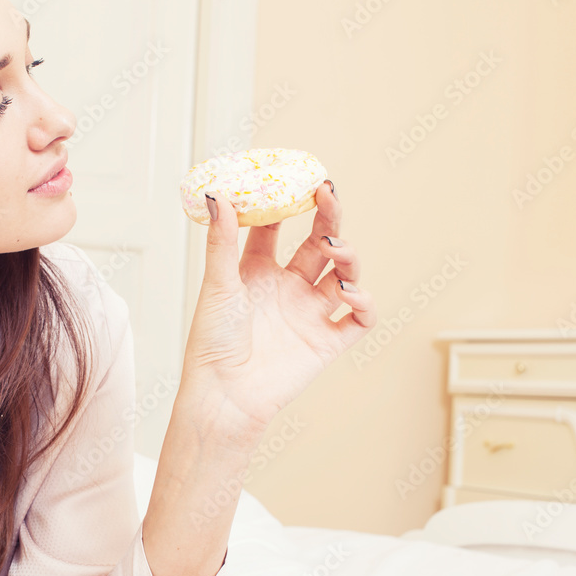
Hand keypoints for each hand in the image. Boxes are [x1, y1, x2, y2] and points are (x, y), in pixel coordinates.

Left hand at [181, 182, 375, 431]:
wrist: (224, 394)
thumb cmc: (212, 344)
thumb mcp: (217, 285)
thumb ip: (222, 241)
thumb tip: (218, 196)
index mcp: (257, 272)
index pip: (277, 229)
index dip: (287, 204)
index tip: (295, 181)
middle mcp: (286, 289)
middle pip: (318, 243)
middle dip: (328, 218)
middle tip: (329, 194)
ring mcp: (309, 314)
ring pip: (343, 274)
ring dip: (347, 256)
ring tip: (334, 249)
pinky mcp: (326, 343)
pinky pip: (358, 319)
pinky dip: (363, 303)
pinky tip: (348, 292)